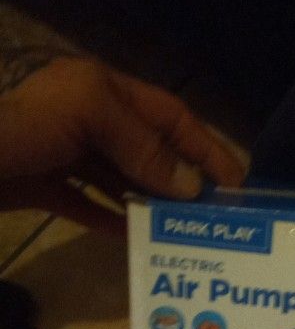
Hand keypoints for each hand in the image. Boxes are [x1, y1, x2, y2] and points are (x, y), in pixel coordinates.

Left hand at [0, 56, 245, 228]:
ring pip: (121, 179)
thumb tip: (191, 187)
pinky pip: (87, 204)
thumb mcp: (88, 117)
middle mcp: (85, 118)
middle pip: (148, 149)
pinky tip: (136, 239)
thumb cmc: (24, 130)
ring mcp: (63, 153)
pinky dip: (113, 220)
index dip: (204, 147)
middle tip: (216, 216)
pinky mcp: (43, 187)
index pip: (169, 116)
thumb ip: (142, 148)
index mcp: (100, 90)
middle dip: (183, 179)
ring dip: (152, 203)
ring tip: (186, 232)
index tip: (236, 183)